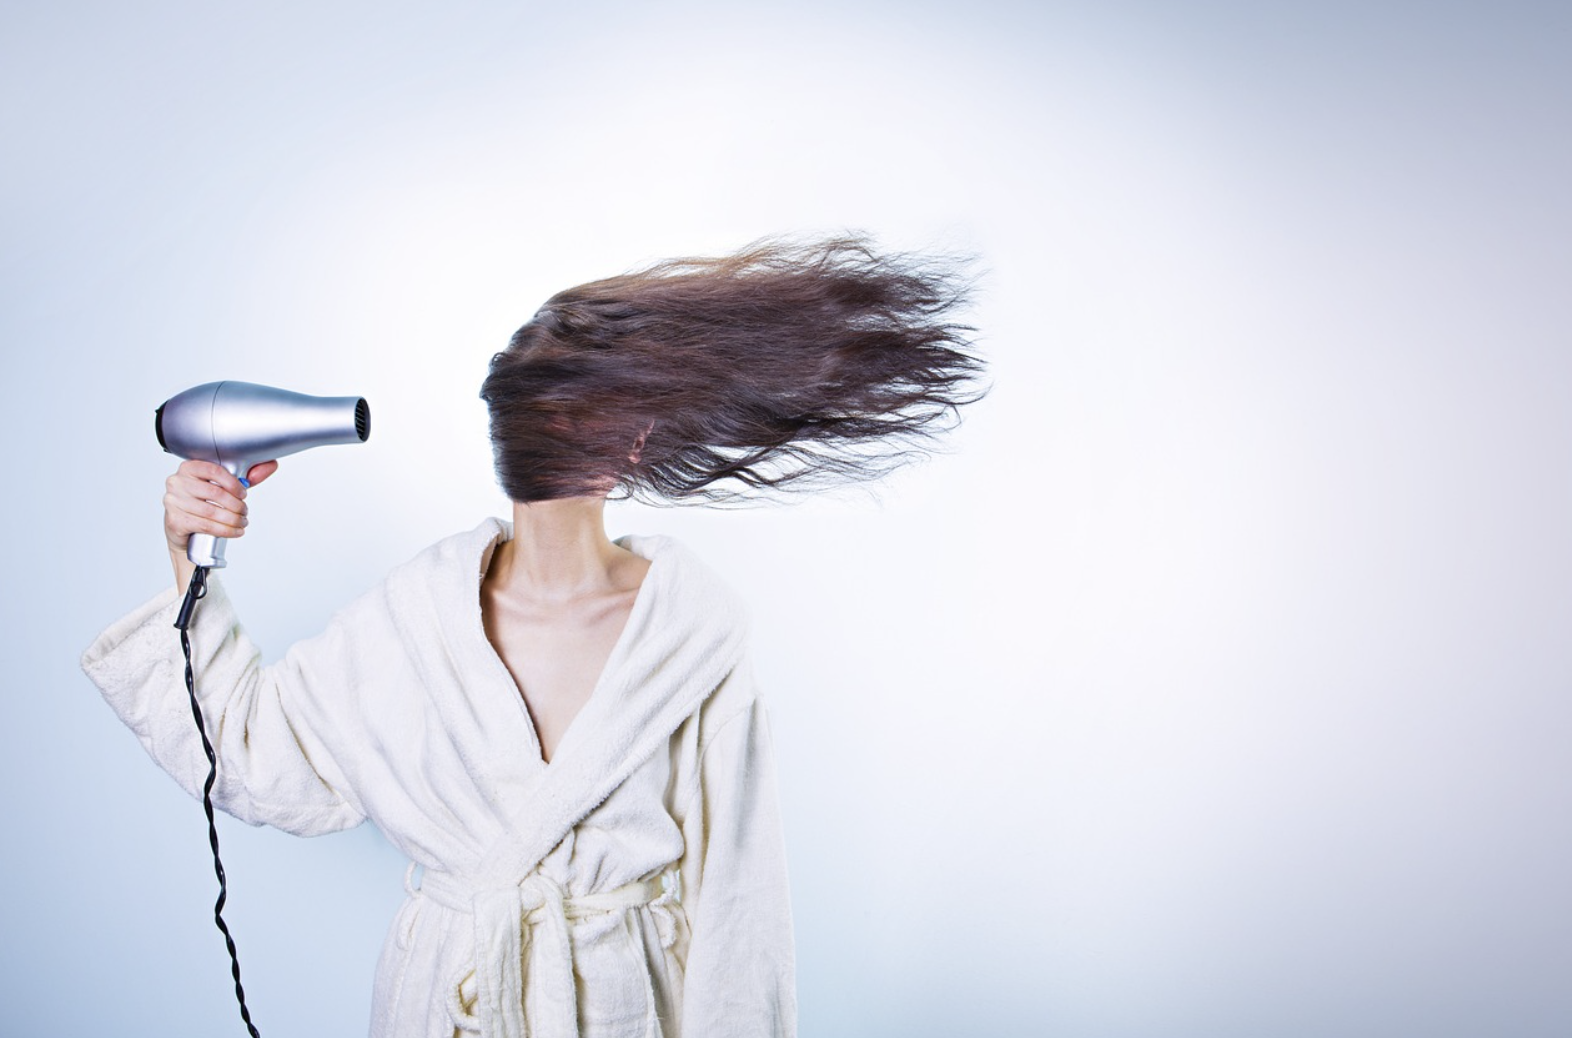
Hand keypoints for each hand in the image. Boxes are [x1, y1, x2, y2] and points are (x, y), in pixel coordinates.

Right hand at [164, 459, 278, 588]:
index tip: (243, 493)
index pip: (214, 470)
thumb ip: (245, 476)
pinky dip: (226, 530)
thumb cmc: (203, 502)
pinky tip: (235, 531)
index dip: (233, 483)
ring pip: (212, 512)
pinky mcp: (175, 520)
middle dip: (237, 505)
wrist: (183, 528)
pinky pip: (206, 526)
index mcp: (189, 468)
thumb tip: (270, 465)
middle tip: (244, 511)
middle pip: (215, 493)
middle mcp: (177, 482)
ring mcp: (173, 502)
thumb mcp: (224, 486)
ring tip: (242, 522)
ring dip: (233, 519)